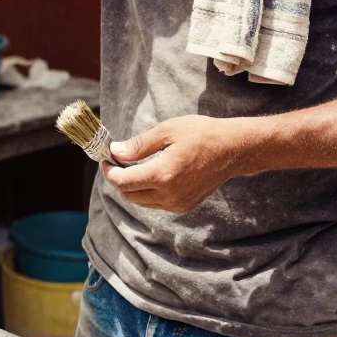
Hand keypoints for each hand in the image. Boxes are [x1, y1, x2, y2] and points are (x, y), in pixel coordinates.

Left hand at [100, 116, 243, 213]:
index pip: (123, 182)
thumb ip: (139, 145)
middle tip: (115, 158)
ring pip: (141, 201)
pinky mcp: (184, 206)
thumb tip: (115, 151)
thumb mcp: (167, 131)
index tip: (104, 158)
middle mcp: (169, 195)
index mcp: (163, 175)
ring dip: (131, 186)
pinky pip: (156, 203)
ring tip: (130, 164)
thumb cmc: (201, 134)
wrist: (232, 149)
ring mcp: (177, 204)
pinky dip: (146, 191)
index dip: (108, 171)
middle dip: (117, 178)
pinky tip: (149, 173)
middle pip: (129, 195)